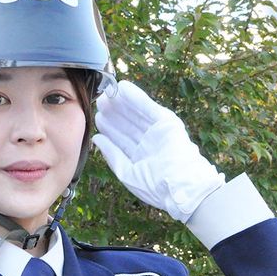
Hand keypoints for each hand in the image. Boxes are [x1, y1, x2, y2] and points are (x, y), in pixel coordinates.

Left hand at [92, 80, 223, 221]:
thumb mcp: (126, 172)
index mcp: (141, 157)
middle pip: (128, 125)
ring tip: (108, 93)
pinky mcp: (167, 122)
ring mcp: (158, 132)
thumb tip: (97, 139)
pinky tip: (124, 88)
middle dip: (114, 113)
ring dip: (123, 103)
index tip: (98, 116)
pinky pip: (148, 107)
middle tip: (100, 101)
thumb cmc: (155, 186)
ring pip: (136, 114)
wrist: (179, 186)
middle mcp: (149, 143)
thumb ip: (112, 154)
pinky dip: (136, 97)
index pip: (122, 138)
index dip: (109, 127)